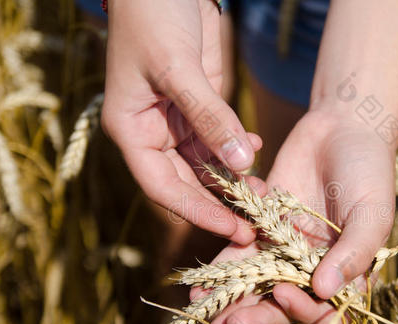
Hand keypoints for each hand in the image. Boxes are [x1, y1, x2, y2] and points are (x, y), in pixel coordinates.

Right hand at [101, 0, 258, 243]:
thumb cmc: (153, 17)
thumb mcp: (178, 68)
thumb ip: (210, 116)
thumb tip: (242, 162)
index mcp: (131, 131)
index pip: (164, 187)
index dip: (198, 212)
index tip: (233, 229)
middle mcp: (152, 132)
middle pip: (187, 182)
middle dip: (221, 202)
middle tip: (257, 221)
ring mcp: (176, 121)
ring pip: (206, 164)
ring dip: (234, 178)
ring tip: (265, 192)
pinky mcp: (199, 106)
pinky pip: (218, 138)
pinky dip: (237, 147)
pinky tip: (255, 147)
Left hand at [208, 109, 397, 323]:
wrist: (343, 126)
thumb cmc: (369, 170)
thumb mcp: (372, 212)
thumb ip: (353, 252)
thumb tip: (325, 291)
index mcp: (346, 272)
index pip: (324, 308)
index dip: (302, 310)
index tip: (281, 294)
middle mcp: (313, 266)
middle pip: (284, 302)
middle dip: (255, 316)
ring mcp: (286, 247)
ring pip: (257, 282)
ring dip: (230, 298)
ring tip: (200, 310)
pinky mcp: (263, 224)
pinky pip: (240, 249)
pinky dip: (221, 265)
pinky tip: (199, 279)